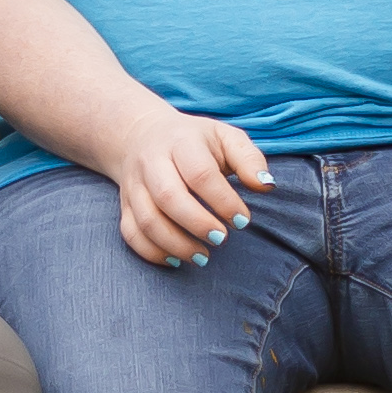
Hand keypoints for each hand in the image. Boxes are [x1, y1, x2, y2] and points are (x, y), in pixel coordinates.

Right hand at [105, 106, 274, 265]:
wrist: (141, 133)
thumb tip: (267, 185)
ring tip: (203, 256)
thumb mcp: (225, 137)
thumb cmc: (194, 141)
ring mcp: (134, 184)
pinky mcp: (124, 204)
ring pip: (147, 219)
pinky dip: (152, 252)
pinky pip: (130, 233)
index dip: (223, 201)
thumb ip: (249, 159)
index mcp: (181, 141)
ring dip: (176, 244)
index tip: (243, 220)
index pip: (200, 173)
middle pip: (168, 196)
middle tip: (222, 239)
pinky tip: (177, 259)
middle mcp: (152, 161)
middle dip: (198, 224)